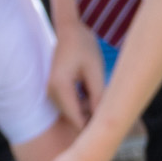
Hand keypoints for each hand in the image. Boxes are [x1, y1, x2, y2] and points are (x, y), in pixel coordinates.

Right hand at [48, 17, 107, 131]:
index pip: (77, 120)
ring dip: (90, 110)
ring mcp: (52, 93)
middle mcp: (52, 93)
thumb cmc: (85, 47)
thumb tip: (102, 121)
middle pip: (75, 119)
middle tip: (108, 104)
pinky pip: (73, 106)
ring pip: (74, 114)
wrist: (70, 32)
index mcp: (60, 87)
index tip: (110, 128)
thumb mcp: (96, 72)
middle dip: (93, 117)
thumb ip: (98, 97)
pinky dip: (85, 103)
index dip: (94, 128)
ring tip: (99, 91)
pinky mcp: (56, 92)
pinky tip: (92, 90)